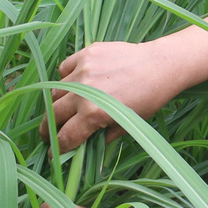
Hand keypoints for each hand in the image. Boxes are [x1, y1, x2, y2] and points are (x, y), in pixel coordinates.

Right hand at [49, 40, 188, 150]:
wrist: (160, 65)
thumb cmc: (148, 98)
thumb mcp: (128, 124)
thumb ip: (103, 137)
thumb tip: (86, 145)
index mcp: (93, 114)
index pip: (65, 136)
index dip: (57, 148)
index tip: (52, 154)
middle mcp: (83, 91)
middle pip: (53, 114)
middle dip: (47, 129)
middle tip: (48, 135)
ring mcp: (82, 70)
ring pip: (56, 91)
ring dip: (56, 104)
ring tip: (62, 110)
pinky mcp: (86, 53)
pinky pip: (65, 69)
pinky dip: (65, 78)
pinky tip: (74, 84)